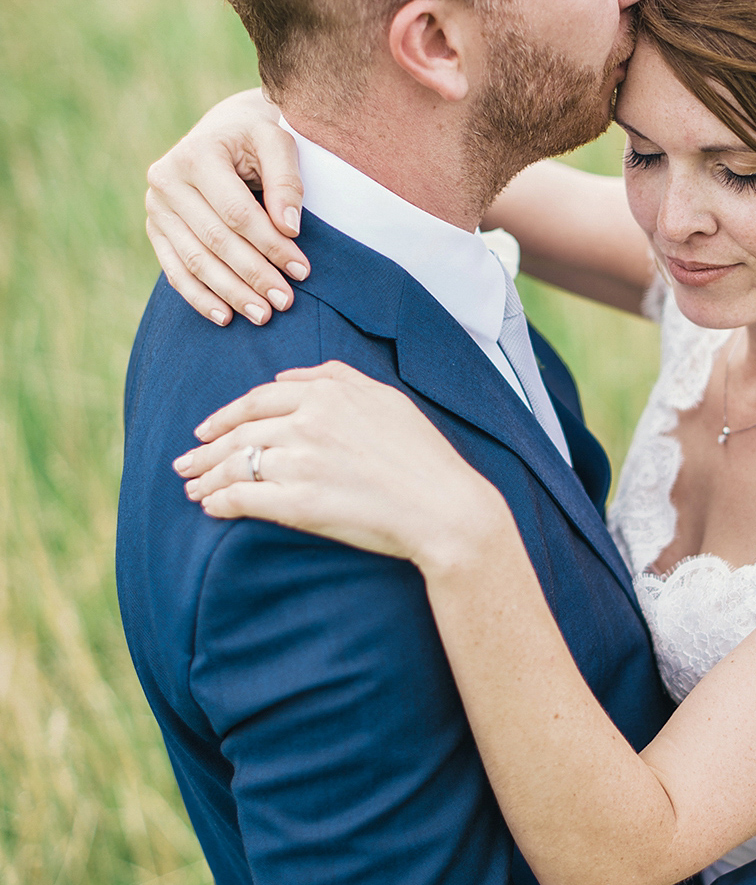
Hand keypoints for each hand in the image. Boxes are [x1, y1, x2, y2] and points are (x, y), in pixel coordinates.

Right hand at [147, 89, 308, 326]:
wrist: (224, 130)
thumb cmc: (257, 138)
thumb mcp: (277, 141)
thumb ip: (286, 180)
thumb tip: (289, 228)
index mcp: (196, 153)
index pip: (237, 212)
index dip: (270, 244)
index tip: (302, 270)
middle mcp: (166, 180)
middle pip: (215, 240)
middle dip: (253, 274)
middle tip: (286, 301)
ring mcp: (156, 207)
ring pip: (195, 260)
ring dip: (230, 293)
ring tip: (263, 316)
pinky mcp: (155, 229)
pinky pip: (175, 270)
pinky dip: (199, 297)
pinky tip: (225, 317)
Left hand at [173, 362, 508, 569]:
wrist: (445, 507)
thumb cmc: (423, 456)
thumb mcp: (386, 398)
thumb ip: (335, 377)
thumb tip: (286, 378)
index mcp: (328, 393)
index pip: (257, 400)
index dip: (224, 416)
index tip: (205, 429)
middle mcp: (309, 421)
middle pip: (239, 433)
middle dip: (204, 449)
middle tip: (183, 463)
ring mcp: (302, 462)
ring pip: (236, 465)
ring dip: (207, 477)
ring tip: (192, 488)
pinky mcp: (300, 503)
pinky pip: (245, 499)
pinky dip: (221, 502)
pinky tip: (211, 507)